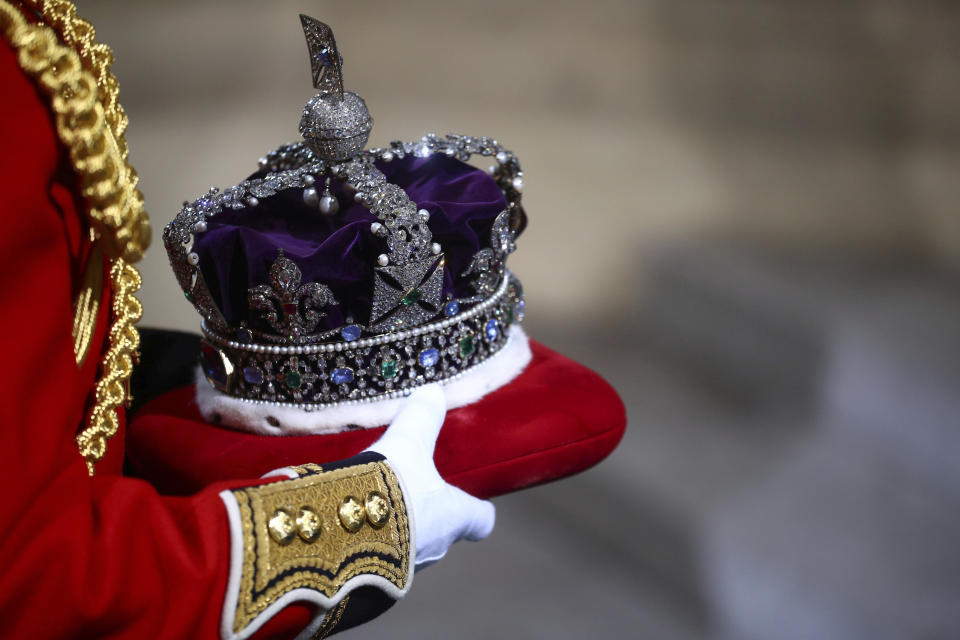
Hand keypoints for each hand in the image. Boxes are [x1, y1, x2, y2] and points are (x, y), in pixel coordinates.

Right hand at [366, 384, 494, 568]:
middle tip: (414, 498)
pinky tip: (350, 530)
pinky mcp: (373, 580)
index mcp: (453, 515)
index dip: (479, 512)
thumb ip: (422, 417)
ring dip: (399, 534)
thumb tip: (433, 391)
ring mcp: (405, 569)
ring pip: (410, 550)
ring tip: (375, 510)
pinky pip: (378, 562)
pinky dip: (370, 548)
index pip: (480, 520)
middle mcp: (436, 547)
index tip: (479, 507)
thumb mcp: (408, 443)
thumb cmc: (393, 487)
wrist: (347, 533)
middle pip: (443, 535)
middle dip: (431, 519)